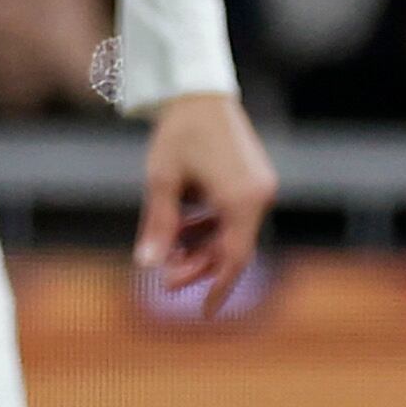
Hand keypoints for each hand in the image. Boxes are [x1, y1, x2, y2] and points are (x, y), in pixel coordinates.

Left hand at [137, 89, 274, 313]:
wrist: (198, 93)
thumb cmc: (177, 135)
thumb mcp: (161, 181)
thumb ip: (158, 224)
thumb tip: (146, 265)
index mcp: (242, 199)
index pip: (234, 257)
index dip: (217, 287)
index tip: (203, 313)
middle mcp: (259, 195)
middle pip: (232, 247)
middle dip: (199, 266)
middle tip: (164, 278)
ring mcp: (259, 187)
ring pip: (232, 232)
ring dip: (201, 247)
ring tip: (167, 254)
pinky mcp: (253, 179)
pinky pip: (233, 215)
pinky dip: (209, 226)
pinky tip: (181, 230)